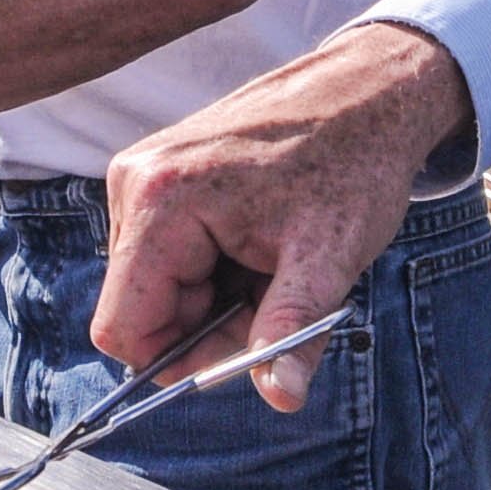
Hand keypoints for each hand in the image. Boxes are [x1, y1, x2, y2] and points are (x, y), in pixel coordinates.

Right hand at [94, 24, 469, 414]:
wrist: (370, 90)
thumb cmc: (353, 162)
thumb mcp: (327, 259)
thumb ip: (291, 333)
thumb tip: (280, 399)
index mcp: (161, 201)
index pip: (120, 326)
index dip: (178, 359)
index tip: (244, 350)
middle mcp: (134, 182)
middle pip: (142, 308)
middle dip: (209, 324)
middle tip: (280, 297)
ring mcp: (143, 173)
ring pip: (157, 285)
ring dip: (216, 296)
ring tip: (276, 261)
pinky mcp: (160, 172)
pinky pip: (168, 253)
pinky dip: (215, 266)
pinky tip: (261, 240)